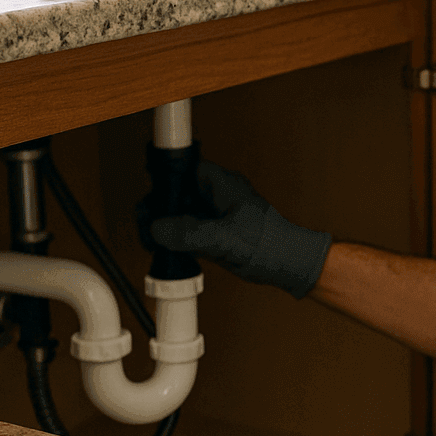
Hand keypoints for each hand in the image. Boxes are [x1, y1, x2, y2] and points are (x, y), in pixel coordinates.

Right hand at [148, 161, 331, 298]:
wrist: (287, 265)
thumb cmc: (270, 244)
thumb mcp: (225, 237)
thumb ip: (190, 233)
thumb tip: (158, 229)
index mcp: (222, 184)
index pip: (185, 169)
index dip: (166, 180)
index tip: (152, 197)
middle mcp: (215, 196)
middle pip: (177, 193)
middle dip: (160, 208)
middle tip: (148, 225)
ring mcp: (213, 216)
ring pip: (178, 214)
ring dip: (163, 226)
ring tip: (152, 240)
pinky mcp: (212, 235)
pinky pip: (184, 233)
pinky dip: (173, 241)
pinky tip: (164, 251)